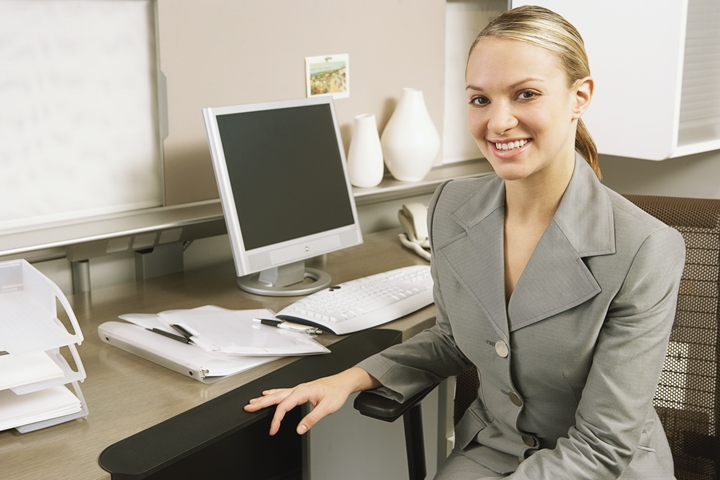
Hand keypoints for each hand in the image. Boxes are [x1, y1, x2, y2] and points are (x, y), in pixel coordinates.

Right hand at [244, 367, 379, 435]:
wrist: (343, 382)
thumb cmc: (336, 392)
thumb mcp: (326, 408)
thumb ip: (312, 419)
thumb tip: (300, 428)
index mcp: (302, 392)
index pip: (284, 406)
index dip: (277, 419)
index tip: (273, 429)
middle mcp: (299, 388)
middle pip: (275, 397)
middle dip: (261, 403)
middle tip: (248, 407)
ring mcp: (299, 388)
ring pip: (278, 393)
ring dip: (264, 398)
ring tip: (253, 402)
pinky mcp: (301, 390)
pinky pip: (283, 392)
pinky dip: (273, 393)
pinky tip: (269, 393)